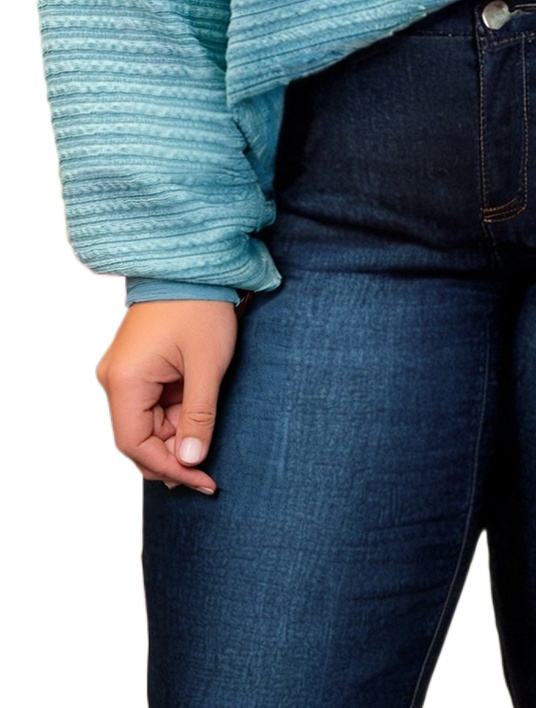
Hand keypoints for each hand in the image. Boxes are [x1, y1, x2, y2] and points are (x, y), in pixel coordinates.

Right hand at [95, 300, 239, 494]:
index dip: (169, 468)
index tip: (202, 481)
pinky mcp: (137, 367)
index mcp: (124, 381)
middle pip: (139, 438)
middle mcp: (115, 380)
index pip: (136, 445)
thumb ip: (199, 416)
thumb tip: (192, 461)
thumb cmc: (200, 308)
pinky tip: (199, 415)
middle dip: (174, 455)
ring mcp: (124, 373)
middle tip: (209, 472)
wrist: (192, 265)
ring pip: (148, 423)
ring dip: (178, 433)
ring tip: (210, 430)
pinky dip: (176, 415)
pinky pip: (152, 404)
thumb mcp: (207, 366)